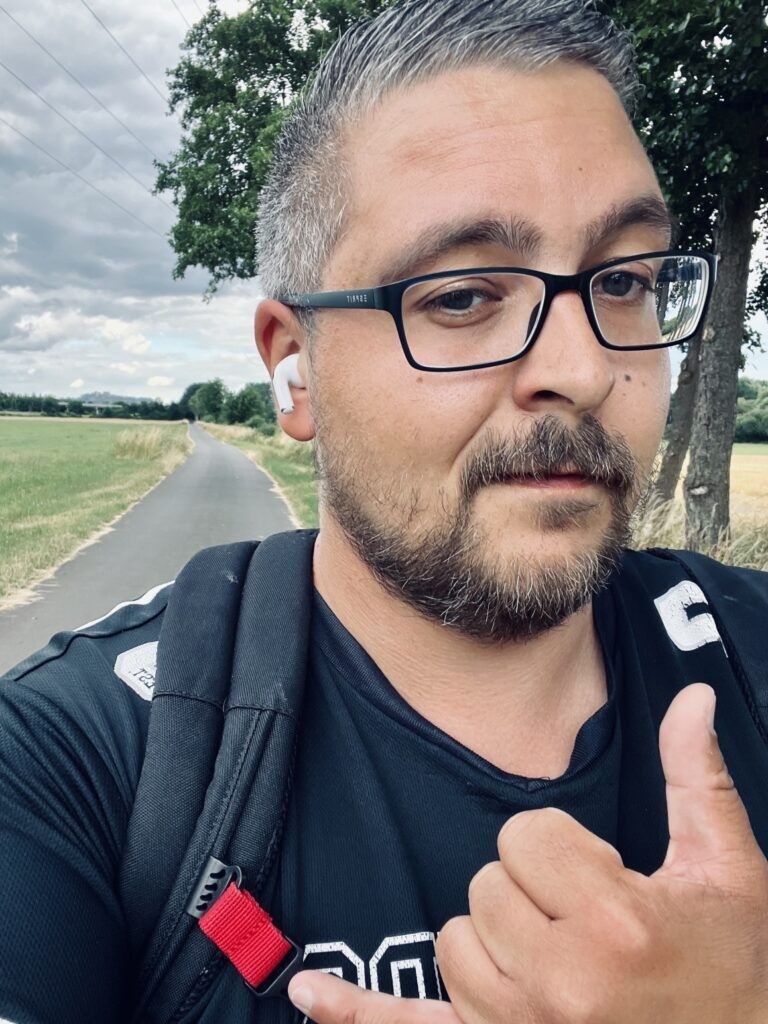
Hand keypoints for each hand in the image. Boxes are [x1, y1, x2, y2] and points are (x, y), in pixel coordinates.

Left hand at [287, 683, 767, 1023]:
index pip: (524, 836)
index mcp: (616, 925)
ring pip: (453, 943)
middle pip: (484, 885)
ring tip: (567, 965)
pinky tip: (310, 994)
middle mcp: (561, 987)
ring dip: (497, 943)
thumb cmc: (734, 967)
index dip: (562, 847)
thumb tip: (688, 696)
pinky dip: (359, 1014)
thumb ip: (698, 778)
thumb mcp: (728, 869)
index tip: (604, 877)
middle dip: (533, 893)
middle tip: (592, 926)